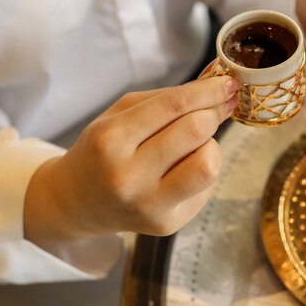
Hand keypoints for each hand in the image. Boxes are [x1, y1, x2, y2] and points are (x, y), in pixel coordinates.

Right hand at [24, 75, 240, 242]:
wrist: (77, 202)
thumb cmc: (103, 151)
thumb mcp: (120, 115)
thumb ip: (167, 97)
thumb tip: (215, 81)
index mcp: (111, 140)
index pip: (174, 106)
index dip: (209, 90)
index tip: (229, 82)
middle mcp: (129, 176)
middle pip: (196, 132)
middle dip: (215, 112)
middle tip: (220, 105)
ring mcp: (149, 205)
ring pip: (209, 165)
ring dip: (211, 145)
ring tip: (194, 143)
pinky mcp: (167, 225)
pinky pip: (206, 187)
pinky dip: (202, 168)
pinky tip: (183, 168)